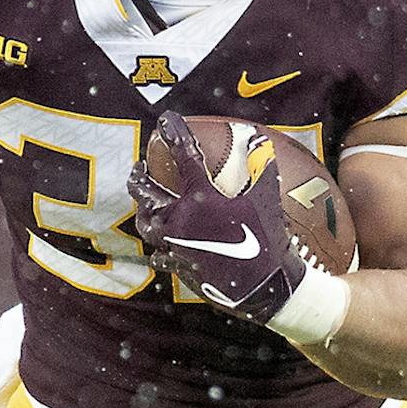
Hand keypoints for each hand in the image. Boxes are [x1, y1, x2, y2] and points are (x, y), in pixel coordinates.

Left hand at [128, 110, 307, 325]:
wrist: (263, 287)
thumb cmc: (267, 239)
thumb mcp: (267, 199)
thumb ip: (261, 166)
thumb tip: (261, 139)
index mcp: (200, 197)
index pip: (183, 156)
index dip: (175, 133)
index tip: (167, 120)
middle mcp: (179, 219)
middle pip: (146, 192)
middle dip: (139, 176)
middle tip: (139, 167)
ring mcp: (174, 245)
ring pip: (146, 225)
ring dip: (143, 211)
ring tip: (144, 205)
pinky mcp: (178, 267)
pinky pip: (159, 255)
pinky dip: (159, 247)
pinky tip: (162, 245)